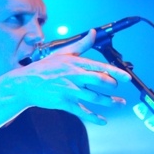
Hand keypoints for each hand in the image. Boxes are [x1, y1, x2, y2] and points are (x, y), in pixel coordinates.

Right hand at [7, 30, 130, 123]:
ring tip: (120, 104)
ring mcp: (70, 91)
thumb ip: (81, 45)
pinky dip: (94, 118)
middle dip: (113, 86)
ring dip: (110, 102)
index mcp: (76, 63)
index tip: (127, 78)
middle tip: (117, 90)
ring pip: (95, 98)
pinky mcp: (64, 103)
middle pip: (101, 81)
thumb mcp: (63, 53)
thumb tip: (93, 32)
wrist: (26, 83)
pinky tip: (103, 121)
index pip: (100, 67)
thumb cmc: (45, 68)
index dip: (116, 73)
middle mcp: (75, 76)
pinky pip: (82, 112)